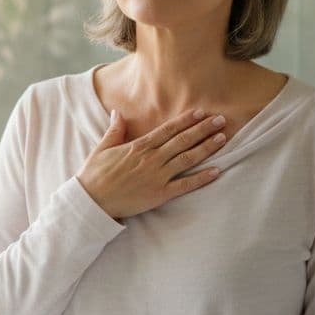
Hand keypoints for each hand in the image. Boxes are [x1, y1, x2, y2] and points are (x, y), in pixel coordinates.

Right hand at [77, 108, 226, 219]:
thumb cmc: (94, 175)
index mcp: (138, 147)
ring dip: (206, 148)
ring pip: (187, 159)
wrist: (91, 201)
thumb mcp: (102, 148)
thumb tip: (118, 112)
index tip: (201, 112)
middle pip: (182, 141)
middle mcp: (151, 159)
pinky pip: (185, 185)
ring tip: (223, 139)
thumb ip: (114, 130)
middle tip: (221, 120)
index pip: (168, 130)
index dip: (186, 120)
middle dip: (203, 129)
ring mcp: (157, 177)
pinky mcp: (159, 194)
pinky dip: (201, 178)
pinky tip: (216, 171)